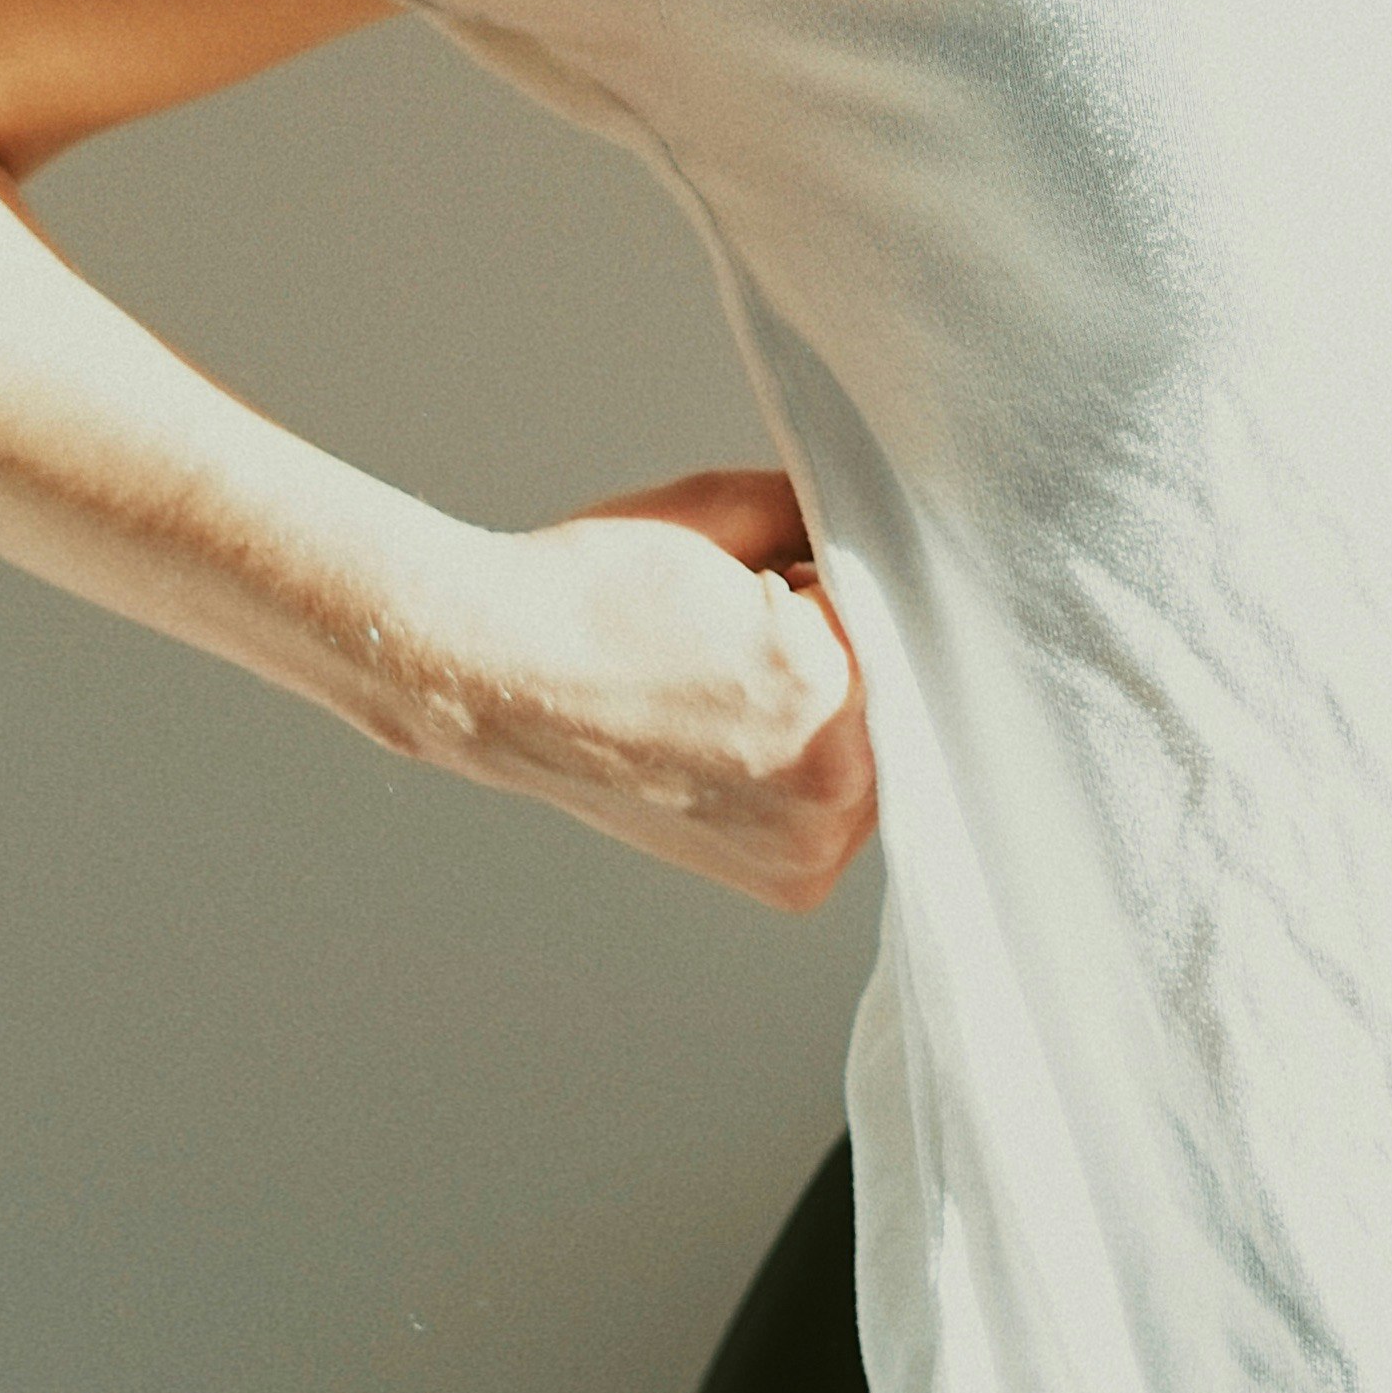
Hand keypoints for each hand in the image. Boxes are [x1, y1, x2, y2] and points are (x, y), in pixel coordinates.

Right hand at [441, 465, 879, 913]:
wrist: (493, 676)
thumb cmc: (596, 589)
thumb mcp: (724, 512)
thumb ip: (827, 510)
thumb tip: (884, 519)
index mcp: (824, 693)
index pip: (893, 613)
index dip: (835, 584)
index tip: (778, 577)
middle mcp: (830, 790)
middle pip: (898, 689)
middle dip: (848, 652)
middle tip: (747, 633)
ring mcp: (813, 848)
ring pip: (881, 749)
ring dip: (839, 712)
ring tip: (733, 685)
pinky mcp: (794, 881)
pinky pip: (845, 803)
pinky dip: (813, 764)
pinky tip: (739, 731)